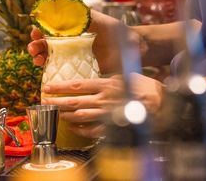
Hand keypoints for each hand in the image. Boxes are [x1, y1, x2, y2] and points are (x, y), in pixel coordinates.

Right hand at [27, 10, 142, 73]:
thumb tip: (67, 5)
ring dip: (38, 56)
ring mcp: (72, 55)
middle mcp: (69, 41)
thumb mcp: (99, 19)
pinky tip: (43, 69)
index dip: (39, 29)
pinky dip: (49, 69)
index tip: (35, 31)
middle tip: (33, 46)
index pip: (50, 28)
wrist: (129, 48)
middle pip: (45, 42)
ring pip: (49, 56)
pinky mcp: (78, 68)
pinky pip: (60, 69)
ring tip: (37, 58)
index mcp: (72, 28)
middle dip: (35, 44)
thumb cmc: (116, 31)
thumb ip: (84, 15)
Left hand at [41, 73, 163, 137]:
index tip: (48, 86)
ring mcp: (107, 114)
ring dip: (65, 115)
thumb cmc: (143, 87)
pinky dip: (80, 129)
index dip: (60, 86)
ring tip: (55, 113)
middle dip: (57, 102)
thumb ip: (108, 79)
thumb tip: (95, 81)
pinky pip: (92, 130)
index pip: (77, 85)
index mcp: (106, 84)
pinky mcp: (112, 126)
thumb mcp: (125, 76)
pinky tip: (73, 127)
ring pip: (80, 115)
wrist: (160, 104)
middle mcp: (103, 99)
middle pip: (74, 101)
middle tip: (45, 101)